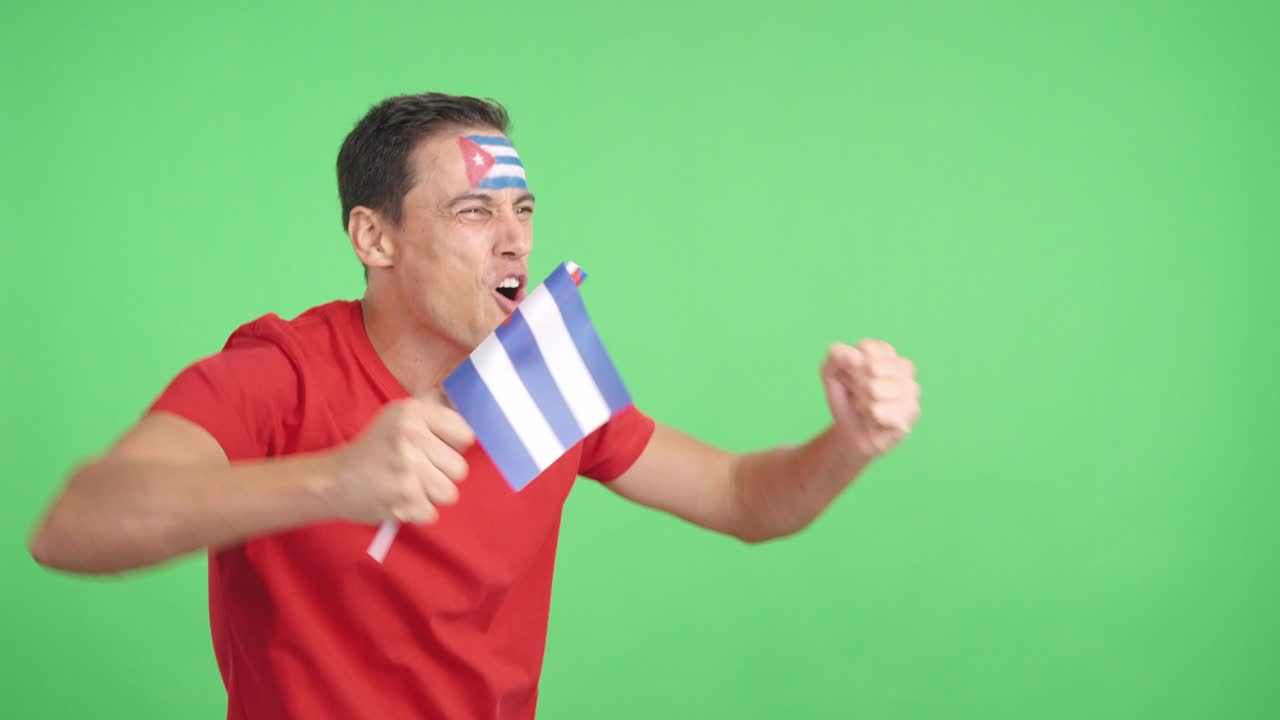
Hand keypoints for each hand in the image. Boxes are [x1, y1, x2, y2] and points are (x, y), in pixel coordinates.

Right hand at [329, 392, 474, 524]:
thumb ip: (434, 419)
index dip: (452, 447)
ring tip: (408, 485)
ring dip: (431, 494)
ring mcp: (408, 469)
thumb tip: (472, 429)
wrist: (334, 480)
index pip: (465, 435)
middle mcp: (411, 437)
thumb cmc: (374, 450)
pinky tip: (398, 498)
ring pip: (449, 493)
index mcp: (413, 413)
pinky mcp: (403, 499)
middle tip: (417, 471)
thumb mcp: (398, 418)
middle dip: (441, 474)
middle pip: (460, 468)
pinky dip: (416, 511)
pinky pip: (431, 512)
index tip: (435, 450)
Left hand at [821, 339, 919, 461]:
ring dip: (864, 402)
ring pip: (878, 389)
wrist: (851, 431)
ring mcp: (911, 388)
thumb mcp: (830, 373)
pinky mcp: (912, 410)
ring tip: (866, 406)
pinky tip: (874, 418)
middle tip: (858, 395)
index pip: (865, 348)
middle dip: (857, 385)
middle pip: (872, 368)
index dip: (850, 365)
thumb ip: (836, 355)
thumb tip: (855, 356)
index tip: (850, 376)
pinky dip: (873, 416)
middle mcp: (903, 366)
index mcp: (885, 351)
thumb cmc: (846, 398)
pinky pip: (885, 410)